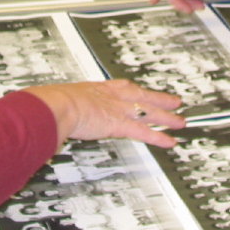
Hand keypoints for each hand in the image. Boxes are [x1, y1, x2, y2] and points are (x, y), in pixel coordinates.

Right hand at [26, 78, 183, 149]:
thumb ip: (63, 106)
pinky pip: (144, 132)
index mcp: (99, 89)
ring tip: (181, 122)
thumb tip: (48, 109)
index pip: (124, 88)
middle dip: (161, 99)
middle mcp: (112, 97)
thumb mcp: (60, 100)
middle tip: (176, 101)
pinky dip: (158, 137)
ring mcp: (118, 110)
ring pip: (149, 113)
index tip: (145, 90)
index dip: (137, 90)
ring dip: (167, 118)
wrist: (55, 106)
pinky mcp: (119, 124)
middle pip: (143, 96)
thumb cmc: (52, 103)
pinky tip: (170, 142)